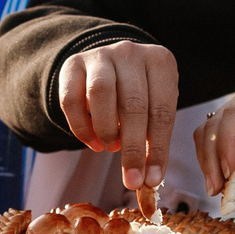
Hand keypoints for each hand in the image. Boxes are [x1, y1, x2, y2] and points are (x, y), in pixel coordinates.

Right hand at [57, 39, 177, 190]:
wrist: (108, 65)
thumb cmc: (139, 93)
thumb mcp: (153, 109)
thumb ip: (154, 140)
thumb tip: (150, 180)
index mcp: (160, 62)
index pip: (162, 110)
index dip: (158, 148)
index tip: (152, 179)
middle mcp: (130, 53)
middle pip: (133, 104)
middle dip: (132, 148)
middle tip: (131, 179)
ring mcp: (101, 55)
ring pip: (100, 94)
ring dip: (106, 130)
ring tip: (110, 148)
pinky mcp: (73, 64)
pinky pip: (72, 99)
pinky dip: (80, 127)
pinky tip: (92, 141)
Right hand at [193, 77, 234, 198]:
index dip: (226, 142)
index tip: (228, 171)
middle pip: (216, 123)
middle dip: (212, 158)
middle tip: (216, 189)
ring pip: (209, 131)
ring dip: (208, 161)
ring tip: (216, 188)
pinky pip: (215, 140)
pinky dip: (213, 160)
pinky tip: (220, 180)